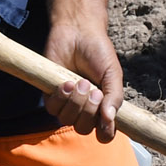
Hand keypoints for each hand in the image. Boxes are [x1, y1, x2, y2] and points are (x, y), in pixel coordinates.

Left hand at [42, 23, 122, 140]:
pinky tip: (66, 82)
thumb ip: (114, 97)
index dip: (105, 133)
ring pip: (67, 120)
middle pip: (84, 128)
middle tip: (93, 90)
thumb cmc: (98, 52)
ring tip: (80, 82)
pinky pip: (52, 109)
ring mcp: (67, 103)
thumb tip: (110, 118)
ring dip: (75, 103)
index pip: (104, 133)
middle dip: (89, 111)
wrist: (77, 32)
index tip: (107, 120)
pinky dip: (61, 97)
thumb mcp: (113, 74)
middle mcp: (85, 109)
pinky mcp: (51, 95)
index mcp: (103, 107)